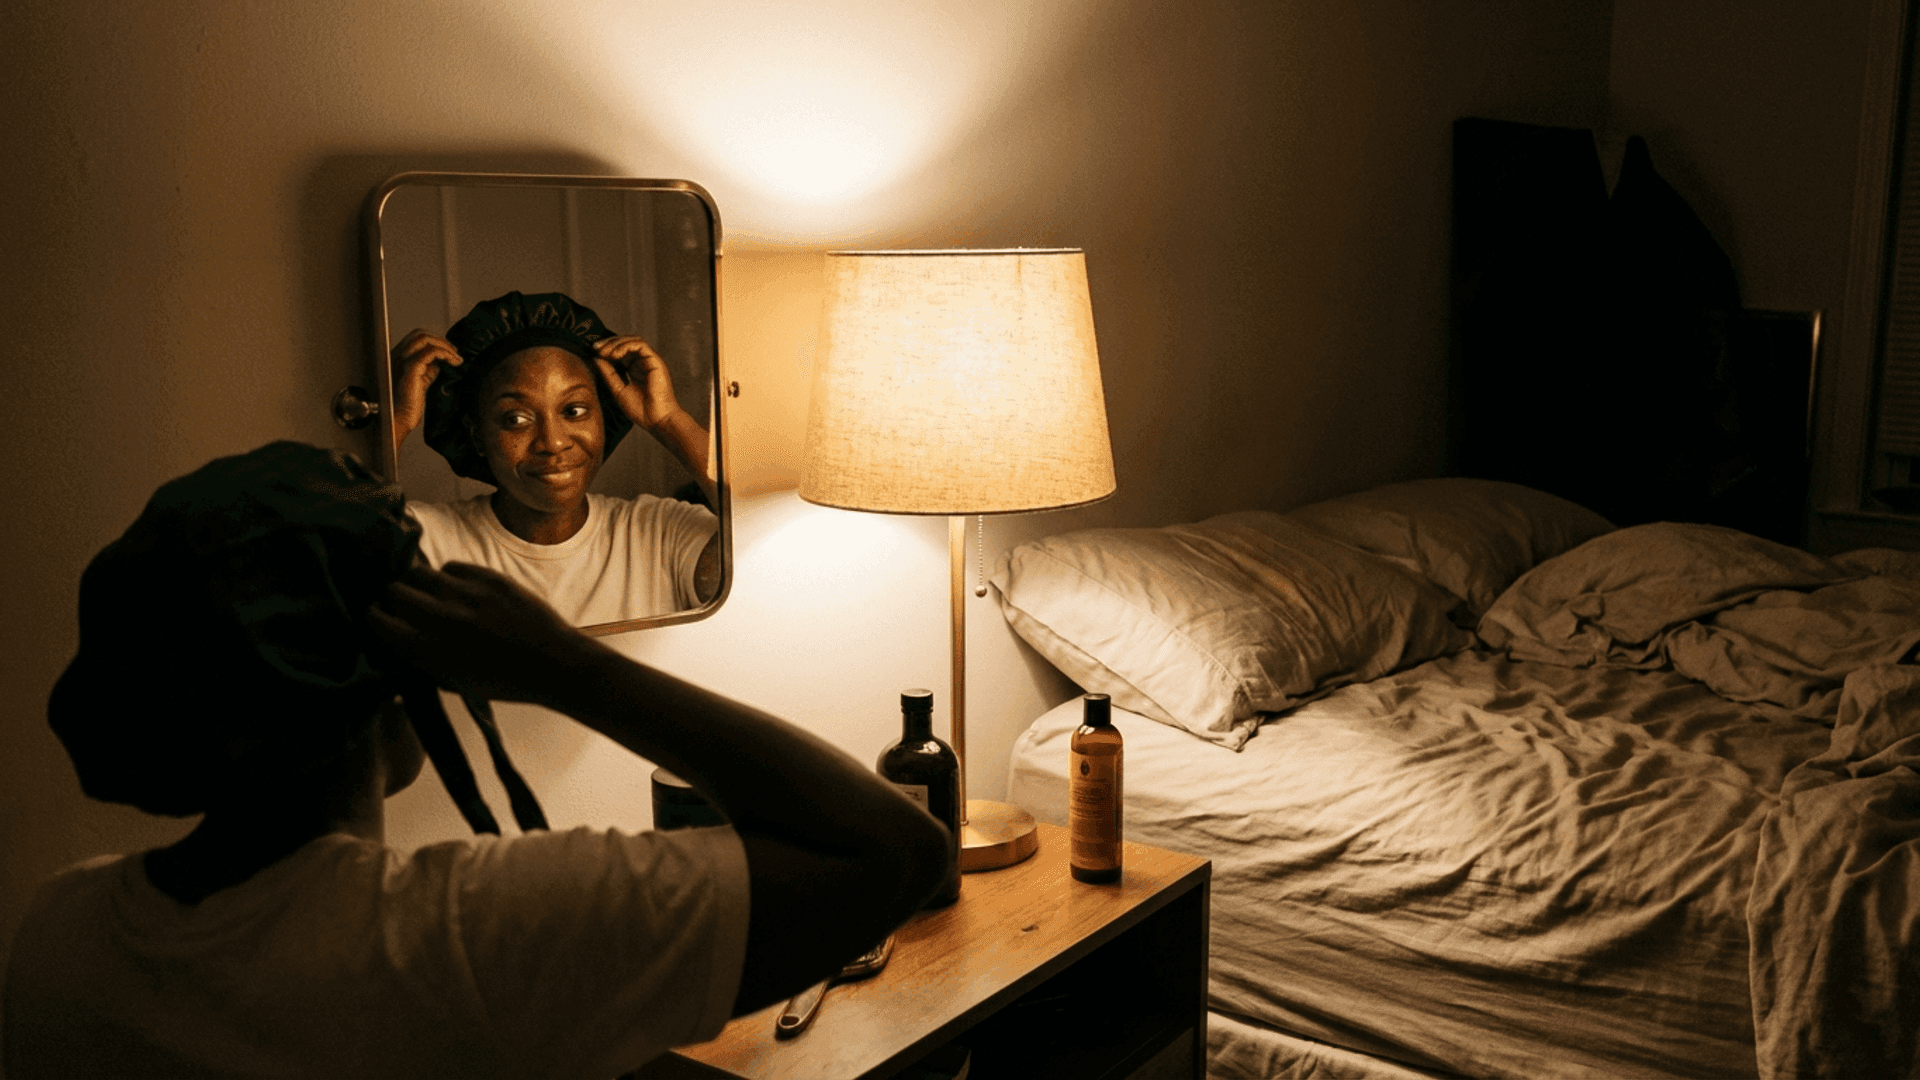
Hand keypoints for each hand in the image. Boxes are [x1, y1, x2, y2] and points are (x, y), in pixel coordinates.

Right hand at [368, 561, 611, 704]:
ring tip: (427, 593)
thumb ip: (419, 664)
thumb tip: (392, 648)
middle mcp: (442, 617)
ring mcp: (466, 593)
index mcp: (429, 649)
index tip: (378, 618)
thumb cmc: (504, 682)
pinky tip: (456, 589)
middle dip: (392, 597)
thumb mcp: (454, 684)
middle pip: (393, 590)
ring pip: (419, 572)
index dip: (374, 618)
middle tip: (400, 603)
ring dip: (417, 583)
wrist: (553, 664)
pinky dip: (448, 577)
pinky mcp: (488, 577)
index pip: (377, 620)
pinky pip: (452, 567)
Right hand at [391, 330, 462, 442]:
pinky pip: (430, 352)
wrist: (399, 419)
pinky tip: (453, 362)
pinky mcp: (411, 369)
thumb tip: (441, 360)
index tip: (451, 352)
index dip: (436, 341)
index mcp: (398, 357)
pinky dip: (445, 353)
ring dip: (445, 346)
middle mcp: (397, 355)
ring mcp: (402, 360)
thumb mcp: (422, 381)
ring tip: (456, 358)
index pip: (417, 338)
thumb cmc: (408, 404)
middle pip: (420, 334)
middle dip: (442, 341)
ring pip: (425, 339)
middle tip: (455, 354)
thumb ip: (429, 368)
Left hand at [593, 336, 683, 429]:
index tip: (593, 352)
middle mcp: (643, 363)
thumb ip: (608, 374)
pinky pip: (640, 345)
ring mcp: (650, 361)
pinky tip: (615, 355)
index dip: (606, 349)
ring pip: (632, 340)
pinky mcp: (655, 361)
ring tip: (604, 352)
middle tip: (596, 348)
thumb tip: (596, 358)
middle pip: (625, 343)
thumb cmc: (641, 411)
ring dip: (616, 343)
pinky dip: (625, 346)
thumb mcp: (618, 390)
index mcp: (635, 370)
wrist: (656, 420)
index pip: (620, 352)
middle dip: (609, 343)